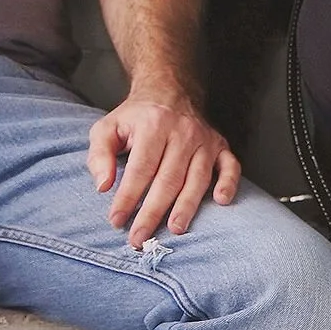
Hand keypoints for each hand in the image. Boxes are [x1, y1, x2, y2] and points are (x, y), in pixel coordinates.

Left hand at [88, 91, 240, 244]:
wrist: (168, 91)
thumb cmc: (135, 118)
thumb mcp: (107, 128)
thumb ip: (99, 155)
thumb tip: (103, 186)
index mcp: (153, 125)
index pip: (140, 168)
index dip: (128, 197)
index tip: (116, 221)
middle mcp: (182, 131)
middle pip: (168, 178)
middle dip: (153, 212)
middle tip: (140, 239)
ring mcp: (204, 139)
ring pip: (197, 178)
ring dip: (187, 206)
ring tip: (175, 229)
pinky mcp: (220, 145)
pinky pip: (230, 166)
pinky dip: (229, 184)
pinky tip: (220, 201)